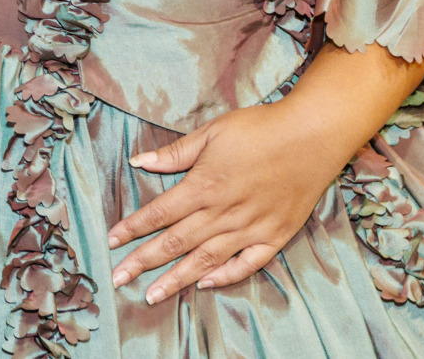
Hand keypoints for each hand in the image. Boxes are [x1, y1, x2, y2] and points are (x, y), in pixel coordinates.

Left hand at [108, 101, 357, 304]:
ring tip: (152, 295)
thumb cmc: (260, 129)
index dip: (133, 228)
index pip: (159, 213)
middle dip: (143, 261)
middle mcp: (223, 212)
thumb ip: (175, 153)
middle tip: (118, 278)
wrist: (312, 136)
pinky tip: (205, 285)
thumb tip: (139, 161)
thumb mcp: (212, 133)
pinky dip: (225, 276)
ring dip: (175, 278)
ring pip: (205, 260)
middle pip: (175, 242)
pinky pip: (246, 264)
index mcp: (204, 185)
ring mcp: (249, 228)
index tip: (111, 241)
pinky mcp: (274, 236)